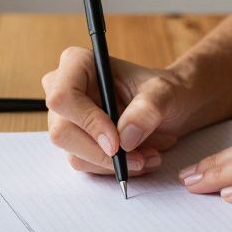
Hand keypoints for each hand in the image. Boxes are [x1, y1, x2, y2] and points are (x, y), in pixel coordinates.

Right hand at [41, 46, 194, 176]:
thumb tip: (124, 138)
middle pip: (62, 132)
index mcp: (78, 64)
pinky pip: (85, 164)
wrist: (169, 107)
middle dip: (102, 153)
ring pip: (74, 154)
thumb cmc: (163, 91)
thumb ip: (146, 110)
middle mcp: (64, 89)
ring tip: (149, 156)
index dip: (87, 122)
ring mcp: (65, 118)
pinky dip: (113, 168)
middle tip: (139, 159)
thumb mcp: (164, 94)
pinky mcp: (74, 141)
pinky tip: (138, 159)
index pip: (64, 97)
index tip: (117, 142)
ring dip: (113, 164)